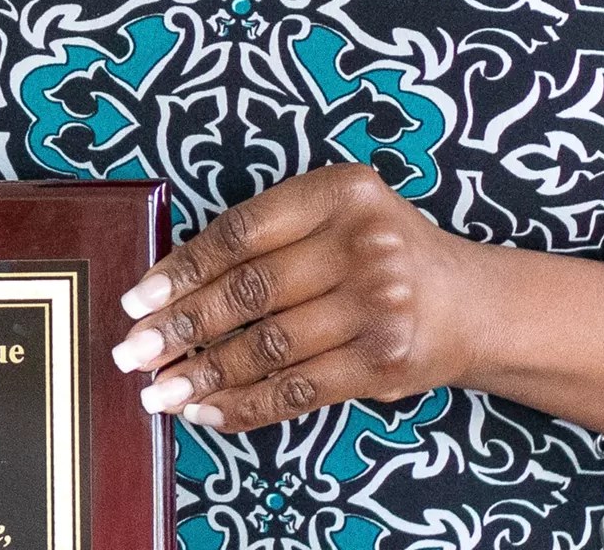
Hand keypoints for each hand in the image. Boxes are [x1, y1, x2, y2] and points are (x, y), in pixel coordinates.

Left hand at [110, 162, 495, 434]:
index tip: (138, 299)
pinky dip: (246, 405)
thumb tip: (169, 286)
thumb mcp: (335, 218)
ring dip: (204, 373)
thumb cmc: (380, 255)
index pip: (241, 232)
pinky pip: (298, 389)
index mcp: (341, 191)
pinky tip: (206, 411)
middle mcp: (364, 243)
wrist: (471, 305)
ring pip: (268, 345)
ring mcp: (379, 305)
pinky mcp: (385, 362)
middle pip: (250, 290)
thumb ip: (269, 238)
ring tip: (157, 390)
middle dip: (181, 326)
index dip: (182, 268)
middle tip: (132, 350)